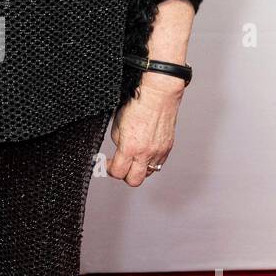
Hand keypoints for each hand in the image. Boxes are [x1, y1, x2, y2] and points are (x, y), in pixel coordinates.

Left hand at [106, 71, 184, 186]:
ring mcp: (159, 152)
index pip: (118, 172)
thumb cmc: (138, 104)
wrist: (159, 94)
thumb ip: (118, 141)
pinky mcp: (168, 147)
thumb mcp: (118, 124)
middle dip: (124, 176)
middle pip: (134, 181)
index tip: (108, 164)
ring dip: (139, 169)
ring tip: (133, 159)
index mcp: (130, 147)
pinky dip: (150, 162)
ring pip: (148, 173)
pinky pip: (158, 163)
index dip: (110, 169)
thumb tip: (120, 151)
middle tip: (119, 166)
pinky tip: (145, 152)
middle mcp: (146, 153)